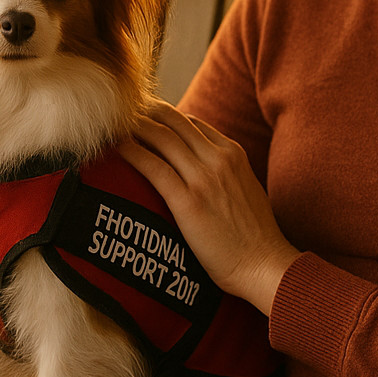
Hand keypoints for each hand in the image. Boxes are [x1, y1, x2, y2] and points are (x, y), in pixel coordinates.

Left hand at [119, 101, 300, 314]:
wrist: (264, 265)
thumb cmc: (255, 237)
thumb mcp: (247, 190)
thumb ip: (226, 173)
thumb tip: (201, 167)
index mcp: (233, 154)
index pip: (193, 123)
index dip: (166, 117)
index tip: (146, 118)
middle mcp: (219, 159)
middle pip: (175, 122)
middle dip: (147, 111)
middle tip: (124, 111)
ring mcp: (204, 178)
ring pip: (162, 138)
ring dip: (135, 127)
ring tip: (114, 125)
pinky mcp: (188, 201)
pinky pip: (154, 167)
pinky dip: (133, 153)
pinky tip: (117, 148)